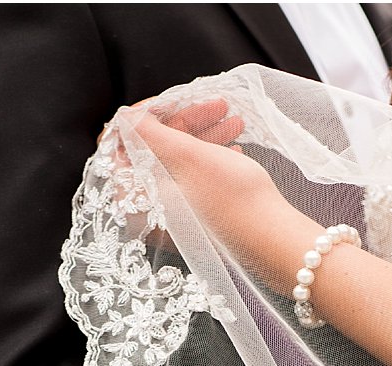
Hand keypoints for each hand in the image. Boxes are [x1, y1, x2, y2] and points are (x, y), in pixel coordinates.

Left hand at [129, 100, 311, 278]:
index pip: (122, 144)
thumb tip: (125, 117)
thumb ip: (148, 132)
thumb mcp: (185, 154)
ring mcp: (166, 217)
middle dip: (187, 123)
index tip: (176, 101)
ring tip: (236, 123)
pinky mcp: (189, 220)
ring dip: (204, 136)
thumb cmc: (227, 198)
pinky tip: (234, 149)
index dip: (147, 117)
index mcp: (130, 197)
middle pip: (153, 151)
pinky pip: (190, 180)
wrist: (269, 238)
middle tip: (218, 106)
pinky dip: (209, 158)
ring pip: (176, 162)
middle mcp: (142, 210)